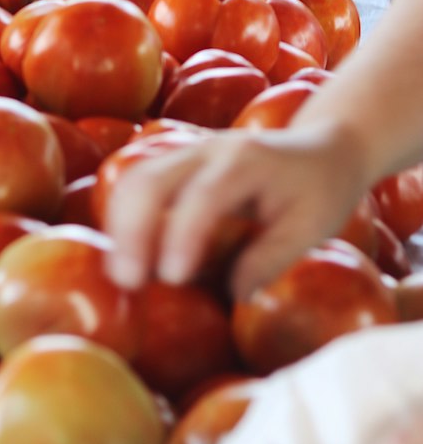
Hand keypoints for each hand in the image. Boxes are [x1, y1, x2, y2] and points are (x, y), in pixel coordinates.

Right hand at [104, 125, 368, 300]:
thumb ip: (270, 259)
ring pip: (137, 178)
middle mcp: (209, 149)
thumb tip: (233, 297)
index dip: (182, 235)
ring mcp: (188, 151)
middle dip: (133, 230)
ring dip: (121, 225)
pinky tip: (125, 252)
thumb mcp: (311, 228)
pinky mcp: (178, 163)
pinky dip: (124, 216)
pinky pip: (139, 182)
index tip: (171, 278)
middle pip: (153, 178)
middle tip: (127, 281)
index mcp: (247, 161)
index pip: (203, 195)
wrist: (324, 146)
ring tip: (119, 273)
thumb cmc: (321, 189)